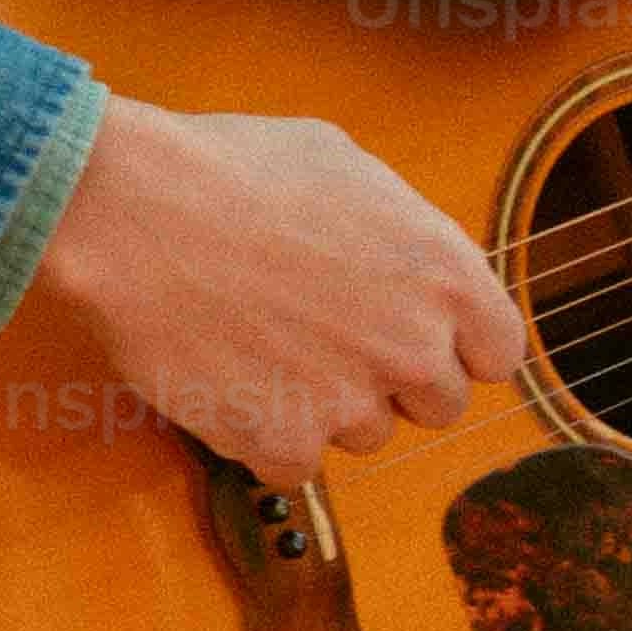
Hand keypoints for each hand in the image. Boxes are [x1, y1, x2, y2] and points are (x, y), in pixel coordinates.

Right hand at [19, 95, 530, 482]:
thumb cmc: (230, 170)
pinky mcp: (283, 443)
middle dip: (394, 380)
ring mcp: (349, 403)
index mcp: (445, 274)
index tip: (417, 337)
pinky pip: (295, 464)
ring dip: (324, 404)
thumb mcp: (346, 166)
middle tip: (329, 340)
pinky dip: (264, 434)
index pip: (499, 353)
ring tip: (263, 343)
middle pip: (439, 404)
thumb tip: (411, 265)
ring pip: (363, 434)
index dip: (456, 346)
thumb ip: (403, 233)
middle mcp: (412, 346)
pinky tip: (229, 377)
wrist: (132, 211)